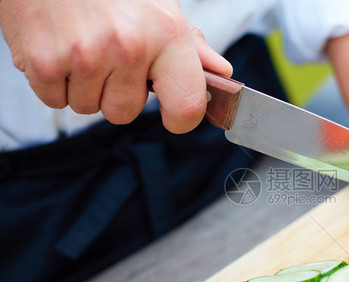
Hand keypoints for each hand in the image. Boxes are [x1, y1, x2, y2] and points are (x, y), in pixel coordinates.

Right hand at [0, 0, 230, 132]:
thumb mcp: (159, 5)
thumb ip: (190, 45)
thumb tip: (221, 73)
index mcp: (166, 34)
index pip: (187, 106)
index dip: (181, 119)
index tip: (174, 115)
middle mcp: (129, 48)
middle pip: (124, 113)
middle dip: (115, 92)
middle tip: (107, 54)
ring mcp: (85, 57)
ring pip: (88, 107)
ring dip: (84, 85)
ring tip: (80, 43)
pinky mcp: (43, 63)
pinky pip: (55, 100)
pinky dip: (54, 81)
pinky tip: (58, 46)